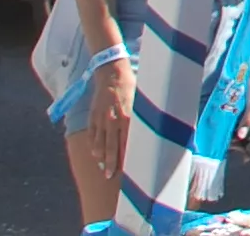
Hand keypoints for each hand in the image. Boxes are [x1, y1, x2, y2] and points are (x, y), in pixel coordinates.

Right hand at [87, 52, 136, 178]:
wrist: (112, 73)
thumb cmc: (132, 87)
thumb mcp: (142, 102)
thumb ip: (145, 119)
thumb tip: (158, 133)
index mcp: (129, 118)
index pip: (128, 143)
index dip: (127, 157)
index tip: (130, 170)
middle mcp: (114, 121)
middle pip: (111, 147)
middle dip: (111, 163)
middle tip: (111, 176)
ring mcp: (101, 119)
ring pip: (99, 143)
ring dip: (101, 158)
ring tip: (104, 169)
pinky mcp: (93, 116)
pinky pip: (91, 135)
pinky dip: (93, 145)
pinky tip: (95, 154)